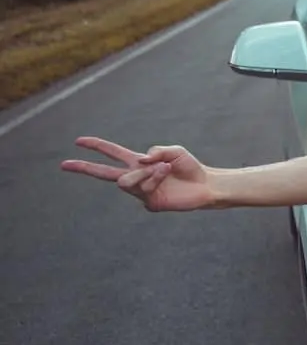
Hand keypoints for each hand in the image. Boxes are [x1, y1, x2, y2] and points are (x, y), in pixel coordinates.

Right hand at [61, 137, 215, 211]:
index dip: (96, 146)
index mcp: (138, 163)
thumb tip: (139, 161)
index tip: (78, 141)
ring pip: (126, 180)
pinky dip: (156, 177)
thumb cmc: (189, 167)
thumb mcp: (174, 151)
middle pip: (103, 172)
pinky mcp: (149, 203)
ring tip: (164, 168)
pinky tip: (167, 175)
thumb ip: (156, 151)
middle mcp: (136, 177)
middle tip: (64, 163)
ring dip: (145, 172)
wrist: (205, 185)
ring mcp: (141, 192)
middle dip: (84, 167)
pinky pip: (144, 188)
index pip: (112, 153)